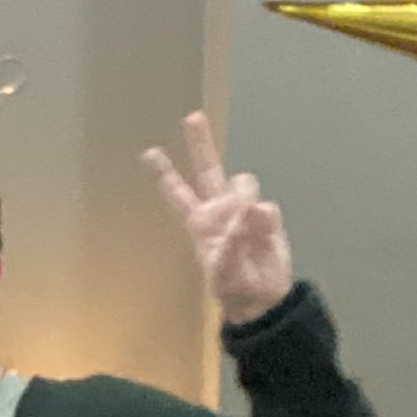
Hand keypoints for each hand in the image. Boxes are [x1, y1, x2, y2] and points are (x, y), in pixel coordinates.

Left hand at [144, 112, 295, 326]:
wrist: (261, 298)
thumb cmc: (233, 286)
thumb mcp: (223, 269)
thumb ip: (234, 238)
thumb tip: (250, 208)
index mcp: (200, 222)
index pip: (178, 194)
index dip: (165, 174)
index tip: (150, 153)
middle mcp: (220, 210)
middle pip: (208, 169)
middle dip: (201, 143)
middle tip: (193, 118)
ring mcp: (243, 211)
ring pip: (243, 184)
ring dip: (244, 197)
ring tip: (246, 230)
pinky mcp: (267, 218)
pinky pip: (267, 209)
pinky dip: (266, 221)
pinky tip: (263, 238)